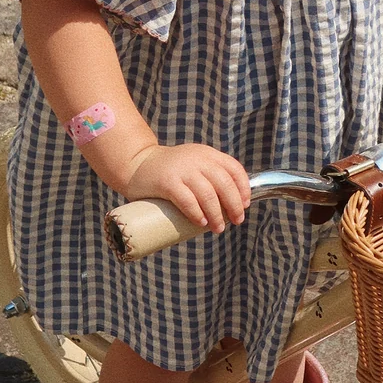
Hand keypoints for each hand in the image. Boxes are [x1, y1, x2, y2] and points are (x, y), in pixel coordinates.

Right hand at [122, 144, 250, 233]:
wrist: (137, 164)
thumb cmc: (170, 171)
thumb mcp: (194, 164)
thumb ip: (210, 176)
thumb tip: (232, 205)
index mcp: (207, 154)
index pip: (234, 168)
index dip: (243, 188)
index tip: (245, 204)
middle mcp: (197, 159)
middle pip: (224, 183)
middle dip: (234, 205)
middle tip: (237, 221)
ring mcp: (182, 170)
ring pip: (208, 194)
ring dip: (217, 214)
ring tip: (218, 228)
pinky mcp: (167, 182)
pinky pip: (187, 200)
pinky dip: (197, 213)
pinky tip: (201, 222)